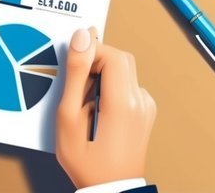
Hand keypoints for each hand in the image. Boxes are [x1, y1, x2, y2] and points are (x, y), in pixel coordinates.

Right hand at [56, 27, 156, 187]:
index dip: (89, 52)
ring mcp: (146, 108)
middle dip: (95, 61)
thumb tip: (82, 37)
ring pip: (124, 71)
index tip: (72, 65)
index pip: (112, 54)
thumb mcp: (68, 116)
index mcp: (123, 102)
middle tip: (76, 84)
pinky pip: (127, 85)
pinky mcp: (145, 113)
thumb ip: (76, 73)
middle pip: (121, 59)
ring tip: (84, 101)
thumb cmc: (86, 160)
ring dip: (101, 75)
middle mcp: (140, 101)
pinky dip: (109, 87)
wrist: (111, 190)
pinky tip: (96, 107)